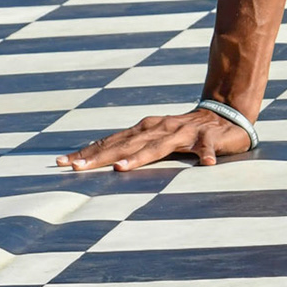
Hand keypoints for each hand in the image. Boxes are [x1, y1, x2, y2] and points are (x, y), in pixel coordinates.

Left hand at [57, 107, 253, 171]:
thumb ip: (133, 149)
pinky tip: (204, 164)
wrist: (224, 116)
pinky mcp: (208, 137)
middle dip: (100, 156)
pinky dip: (205, 153)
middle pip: (125, 144)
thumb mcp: (156, 140)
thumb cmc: (184, 133)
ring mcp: (182, 131)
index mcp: (144, 129)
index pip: (110, 141)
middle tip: (77, 168)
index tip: (62, 163)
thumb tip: (102, 161)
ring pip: (159, 146)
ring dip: (139, 157)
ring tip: (121, 169)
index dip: (87, 152)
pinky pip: (206, 147)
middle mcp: (159, 128)